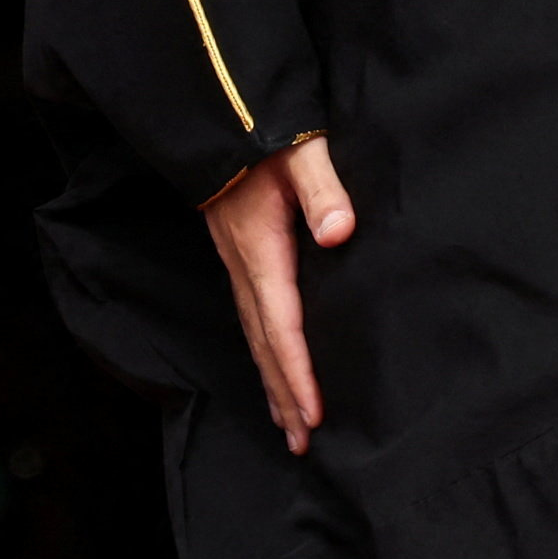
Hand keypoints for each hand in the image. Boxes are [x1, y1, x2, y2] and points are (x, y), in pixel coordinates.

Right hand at [199, 132, 354, 453]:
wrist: (219, 116)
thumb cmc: (263, 131)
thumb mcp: (300, 151)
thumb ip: (322, 187)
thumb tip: (338, 232)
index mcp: (262, 250)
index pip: (282, 324)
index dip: (298, 371)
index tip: (313, 413)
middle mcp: (244, 267)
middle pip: (264, 345)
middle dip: (284, 395)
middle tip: (302, 443)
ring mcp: (237, 265)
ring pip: (254, 338)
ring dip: (272, 383)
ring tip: (287, 426)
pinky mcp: (239, 258)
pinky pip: (250, 320)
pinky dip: (263, 355)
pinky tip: (272, 370)